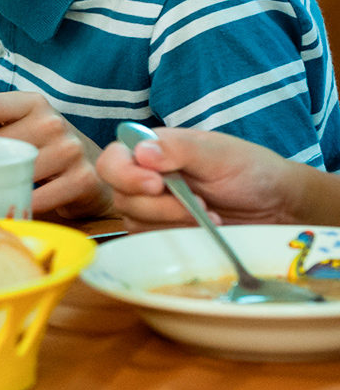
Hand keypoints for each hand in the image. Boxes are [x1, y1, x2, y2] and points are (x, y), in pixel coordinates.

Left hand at [0, 93, 111, 219]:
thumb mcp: (20, 128)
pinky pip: (40, 197)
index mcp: (31, 102)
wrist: (96, 170)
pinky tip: (9, 210)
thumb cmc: (43, 148)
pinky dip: (21, 205)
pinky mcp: (83, 179)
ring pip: (18, 171)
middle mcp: (52, 121)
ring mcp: (70, 150)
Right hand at [94, 126, 304, 231]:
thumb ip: (179, 149)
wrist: (278, 206)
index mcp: (150, 150)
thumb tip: (140, 151)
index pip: (112, 162)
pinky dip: (175, 236)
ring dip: (171, 221)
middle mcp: (143, 178)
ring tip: (208, 215)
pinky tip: (201, 229)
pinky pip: (149, 240)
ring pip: (133, 221)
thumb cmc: (250, 170)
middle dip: (160, 205)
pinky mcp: (161, 232)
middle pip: (121, 197)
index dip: (124, 176)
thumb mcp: (218, 154)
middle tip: (199, 203)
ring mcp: (151, 207)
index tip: (157, 185)